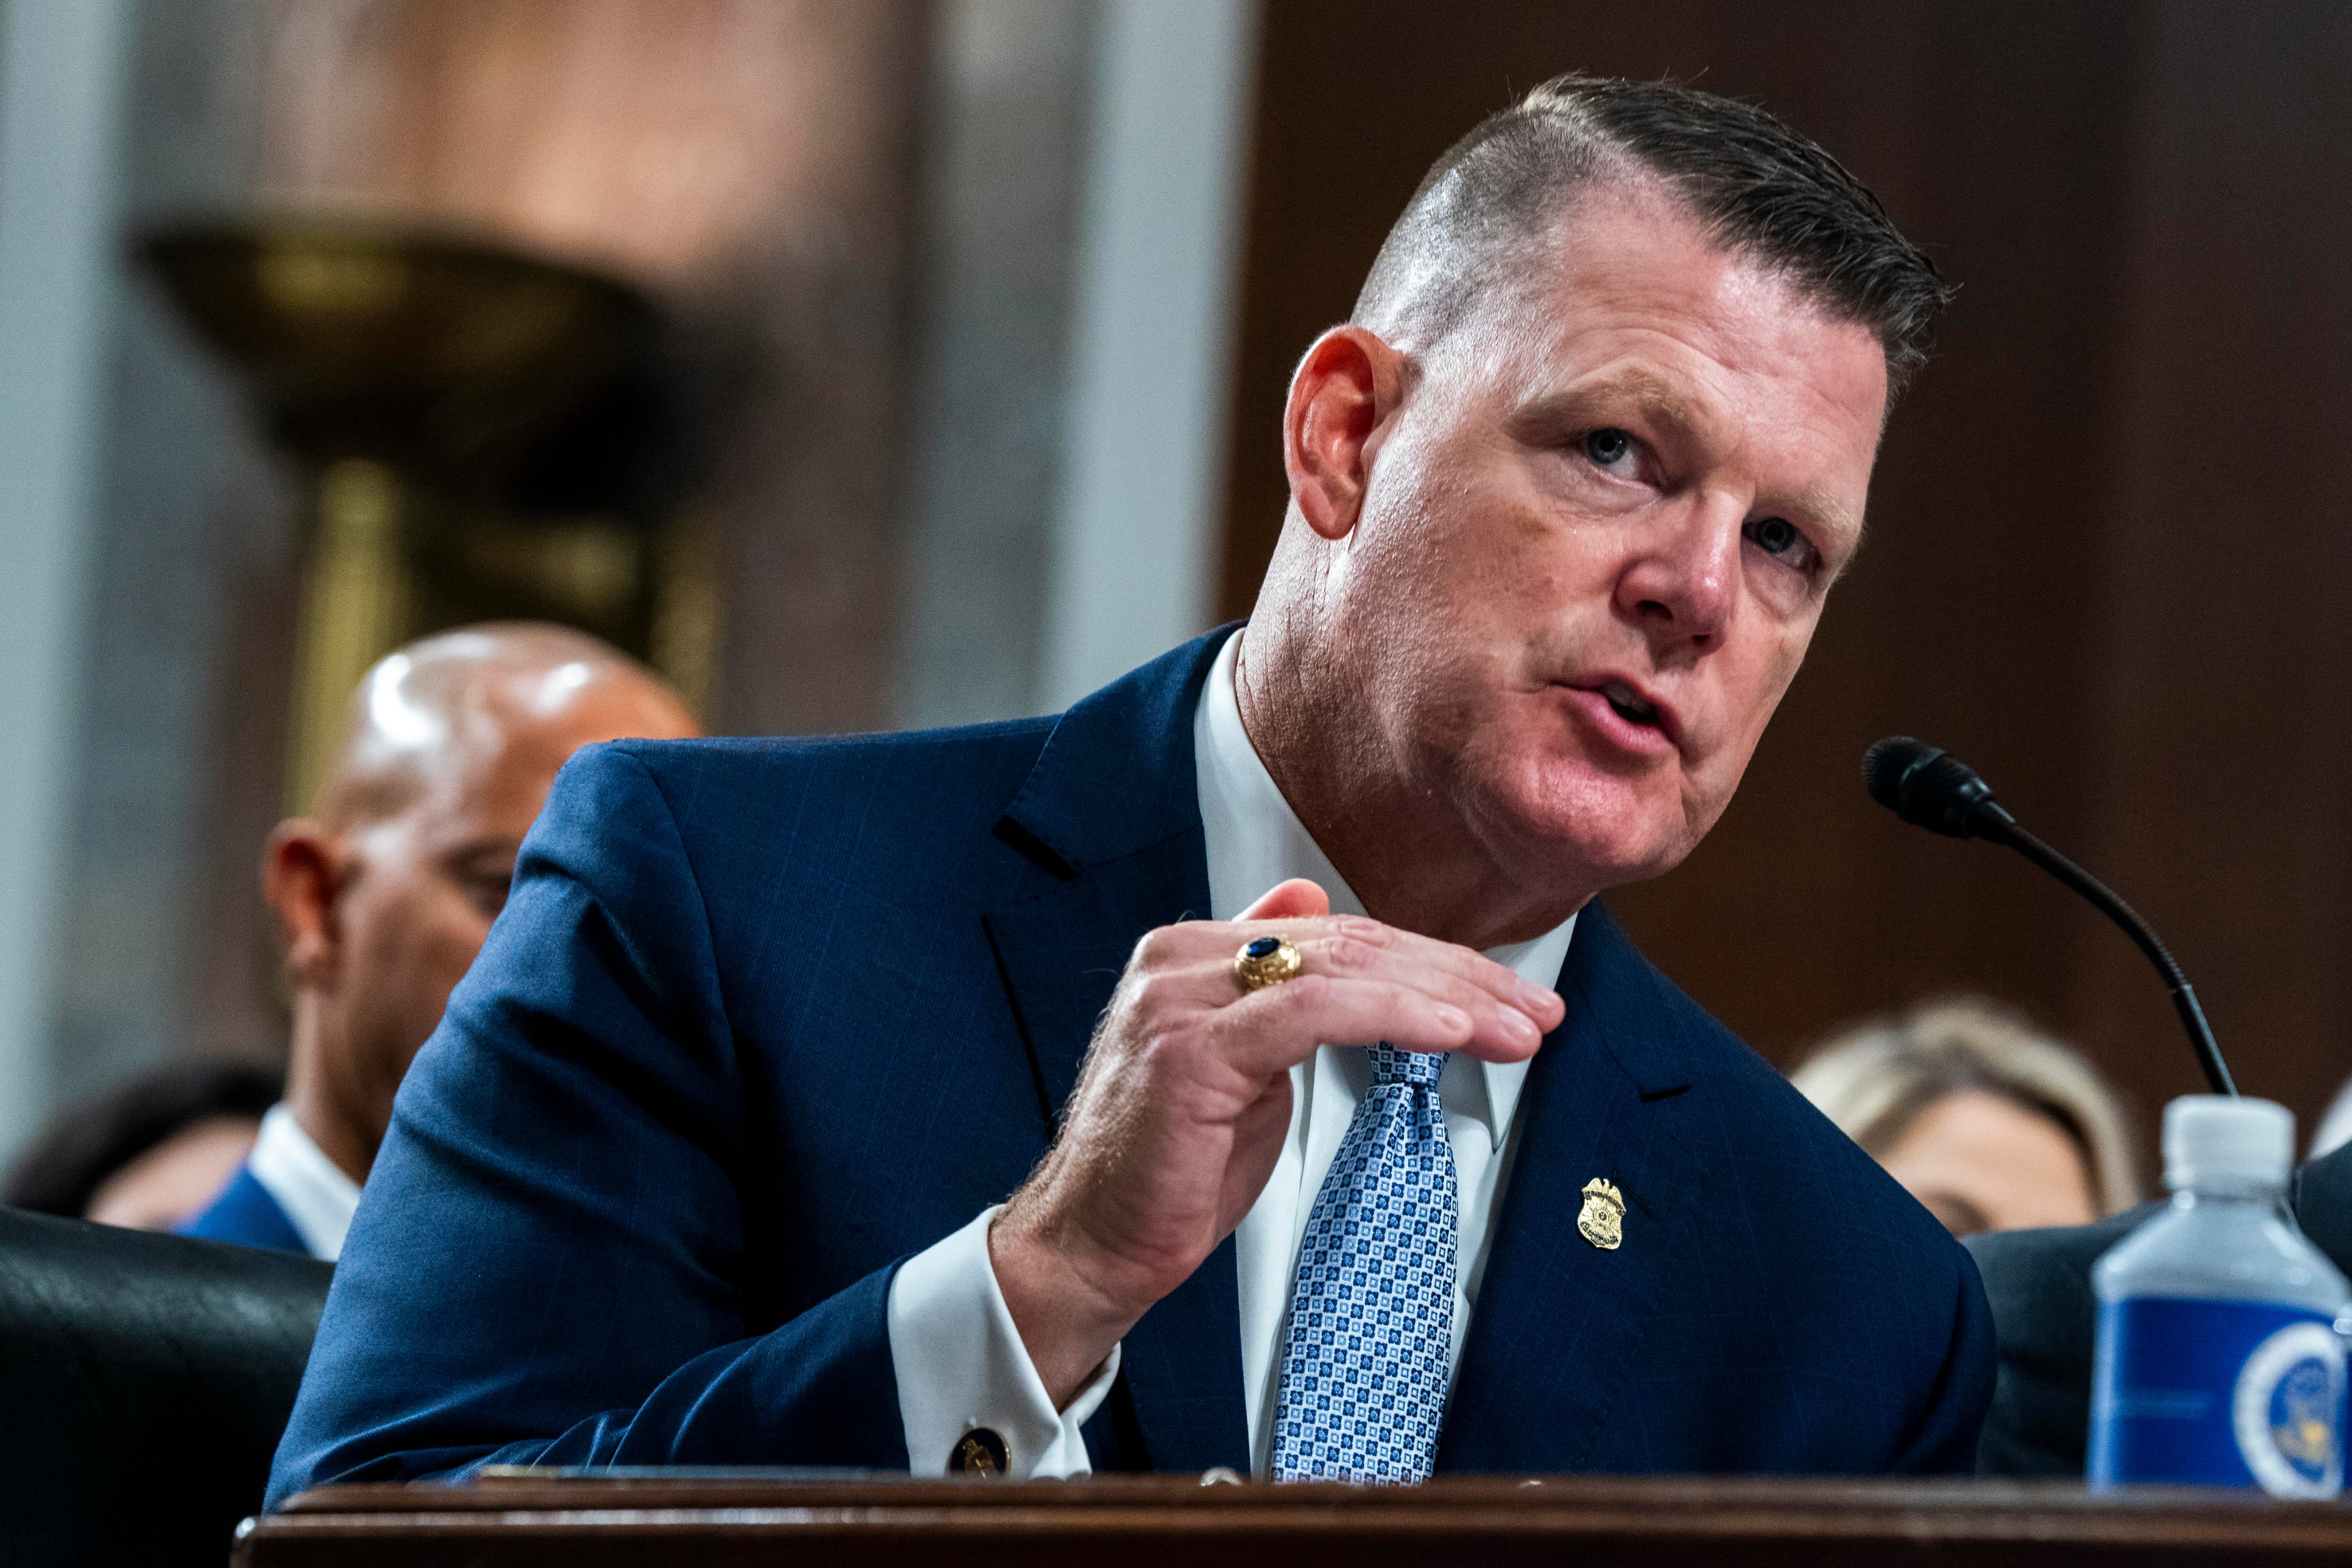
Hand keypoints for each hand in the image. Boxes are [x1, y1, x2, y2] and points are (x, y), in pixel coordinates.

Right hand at [989, 878, 1564, 1404]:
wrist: (1089, 1246)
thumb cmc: (1169, 1171)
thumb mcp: (1240, 1065)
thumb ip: (1277, 988)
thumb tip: (1309, 901)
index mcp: (1193, 952)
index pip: (1340, 937)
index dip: (1432, 961)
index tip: (1506, 997)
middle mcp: (1180, 958)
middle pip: (1351, 944)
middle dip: (1459, 975)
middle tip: (1537, 1011)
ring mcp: (1180, 997)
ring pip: (1342, 968)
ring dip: (1448, 997)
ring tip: (1519, 1027)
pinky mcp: (1189, 1048)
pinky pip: (1312, 1012)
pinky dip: (1393, 1015)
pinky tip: (1453, 1030)